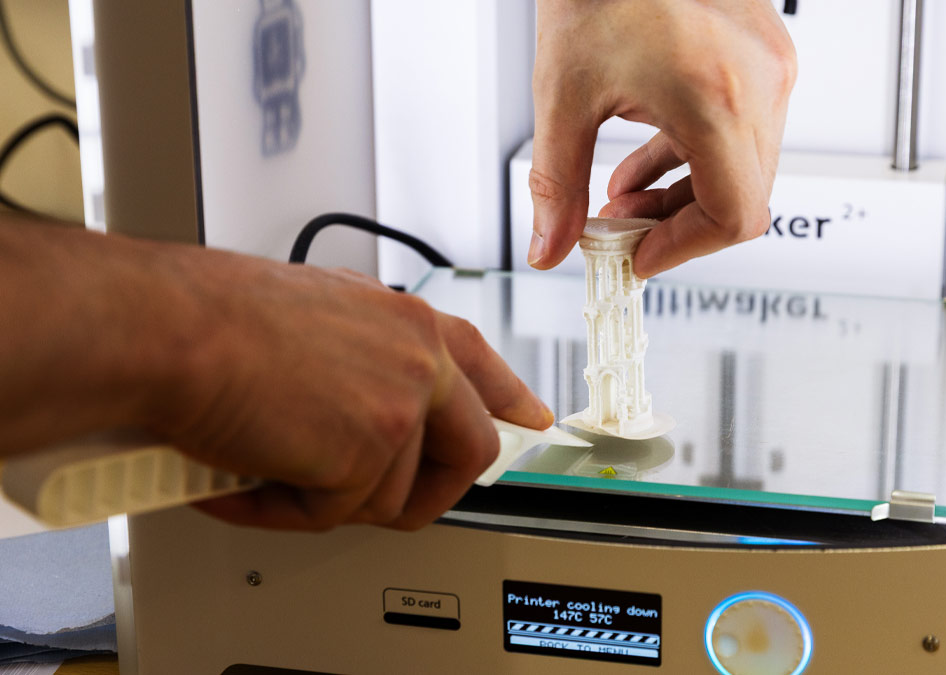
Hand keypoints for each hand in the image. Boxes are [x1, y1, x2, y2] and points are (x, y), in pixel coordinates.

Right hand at [155, 253, 551, 531]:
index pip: (482, 367)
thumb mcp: (323, 309)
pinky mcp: (368, 454)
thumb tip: (360, 391)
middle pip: (469, 451)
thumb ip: (364, 351)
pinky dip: (284, 509)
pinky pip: (335, 514)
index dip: (508, 399)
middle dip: (430, 490)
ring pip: (391, 496)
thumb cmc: (220, 316)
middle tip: (384, 500)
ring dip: (326, 496)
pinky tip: (247, 476)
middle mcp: (420, 363)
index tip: (530, 420)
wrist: (175, 329)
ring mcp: (401, 409)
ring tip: (269, 464)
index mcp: (410, 324)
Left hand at [526, 0, 795, 277]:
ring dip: (683, 194)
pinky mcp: (762, 54)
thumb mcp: (563, 93)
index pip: (734, 216)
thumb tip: (551, 244)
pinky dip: (694, 157)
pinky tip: (642, 163)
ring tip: (621, 199)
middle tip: (621, 233)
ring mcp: (769, 67)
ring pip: (744, 168)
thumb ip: (556, 183)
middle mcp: (761, 84)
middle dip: (676, 226)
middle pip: (741, 198)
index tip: (640, 256)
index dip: (684, 249)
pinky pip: (742, 130)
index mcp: (720, 98)